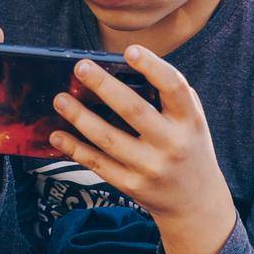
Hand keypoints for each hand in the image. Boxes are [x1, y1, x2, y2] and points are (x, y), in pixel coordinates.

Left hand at [47, 44, 235, 253]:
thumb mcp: (191, 121)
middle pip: (133, 111)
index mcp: (190, 121)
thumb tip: (122, 69)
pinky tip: (57, 135)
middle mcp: (172, 144)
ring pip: (108, 139)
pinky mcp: (132, 185)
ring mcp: (150, 167)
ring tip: (60, 99)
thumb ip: (168, 96)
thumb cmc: (188, 147)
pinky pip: (98, 164)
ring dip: (80, 117)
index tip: (130, 50)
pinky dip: (75, 148)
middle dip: (104, 86)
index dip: (152, 67)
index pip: (174, 88)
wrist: (196, 203)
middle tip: (80, 67)